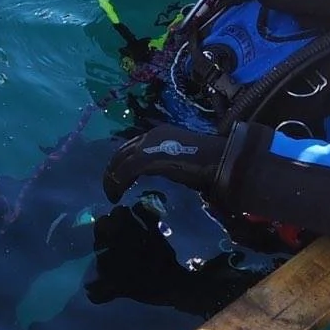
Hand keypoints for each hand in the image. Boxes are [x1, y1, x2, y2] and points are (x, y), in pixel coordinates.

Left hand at [103, 125, 228, 202]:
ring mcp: (147, 145)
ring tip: (111, 195)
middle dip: (112, 171)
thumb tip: (161, 172)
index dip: (122, 163)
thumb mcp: (181, 159)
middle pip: (121, 153)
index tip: (120, 179)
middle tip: (110, 188)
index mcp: (159, 133)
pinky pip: (125, 171)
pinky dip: (117, 184)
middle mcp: (150, 135)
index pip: (132, 147)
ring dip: (112, 179)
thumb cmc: (208, 163)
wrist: (219, 160)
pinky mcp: (147, 158)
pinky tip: (116, 196)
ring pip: (119, 162)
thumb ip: (167, 162)